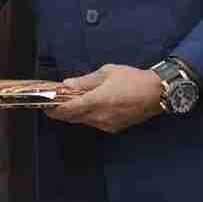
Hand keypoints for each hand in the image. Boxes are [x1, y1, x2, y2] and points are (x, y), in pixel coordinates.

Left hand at [47, 64, 162, 132]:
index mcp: (96, 101)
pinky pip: (95, 123)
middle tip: (54, 104)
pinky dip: (88, 116)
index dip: (54, 109)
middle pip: (73, 118)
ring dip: (75, 114)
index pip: (67, 110)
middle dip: (62, 112)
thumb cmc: (131, 79)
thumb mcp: (106, 73)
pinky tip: (89, 106)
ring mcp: (107, 125)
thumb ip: (84, 81)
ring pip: (84, 121)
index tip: (45, 105)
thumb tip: (66, 85)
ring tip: (72, 102)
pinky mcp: (115, 128)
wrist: (156, 93)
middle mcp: (99, 117)